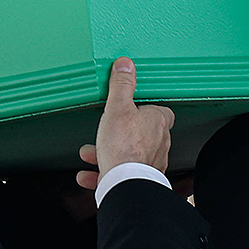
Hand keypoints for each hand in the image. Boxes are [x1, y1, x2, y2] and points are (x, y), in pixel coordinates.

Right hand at [76, 57, 174, 189]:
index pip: (160, 109)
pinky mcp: (140, 180)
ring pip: (130, 154)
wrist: (125, 183)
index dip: (145, 107)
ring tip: (91, 153)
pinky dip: (104, 174)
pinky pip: (122, 174)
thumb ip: (121, 85)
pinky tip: (88, 174)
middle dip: (120, 132)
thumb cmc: (124, 147)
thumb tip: (126, 65)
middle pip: (142, 132)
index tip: (130, 106)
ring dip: (109, 153)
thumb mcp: (117, 107)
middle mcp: (159, 143)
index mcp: (157, 122)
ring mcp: (151, 163)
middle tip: (106, 131)